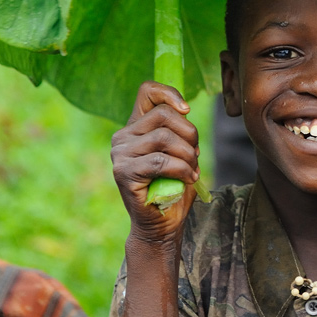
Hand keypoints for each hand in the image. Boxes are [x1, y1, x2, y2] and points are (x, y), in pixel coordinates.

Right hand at [111, 81, 199, 243]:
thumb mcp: (179, 151)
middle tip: (196, 154)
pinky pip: (161, 161)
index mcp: (135, 126)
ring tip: (192, 169)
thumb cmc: (173, 188)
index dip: (170, 93)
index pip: (147, 91)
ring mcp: (120, 154)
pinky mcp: (124, 173)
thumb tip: (184, 111)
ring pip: (164, 137)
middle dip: (190, 133)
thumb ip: (178, 130)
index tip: (187, 110)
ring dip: (188, 155)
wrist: (161, 226)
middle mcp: (123, 136)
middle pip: (164, 114)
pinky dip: (182, 170)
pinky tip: (188, 179)